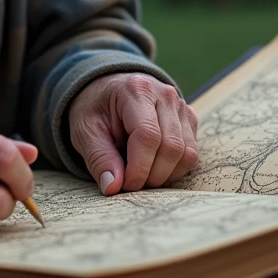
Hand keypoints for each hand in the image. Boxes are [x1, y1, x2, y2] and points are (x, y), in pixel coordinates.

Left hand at [68, 73, 197, 195]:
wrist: (109, 91)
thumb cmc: (96, 110)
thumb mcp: (85, 131)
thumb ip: (99, 158)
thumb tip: (113, 187)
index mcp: (136, 91)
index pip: (148, 135)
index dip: (139, 168)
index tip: (125, 186)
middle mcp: (165, 95)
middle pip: (171, 146)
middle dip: (152, 176)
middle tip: (131, 184)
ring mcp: (180, 106)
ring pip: (186, 153)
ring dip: (165, 175)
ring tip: (141, 176)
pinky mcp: (189, 119)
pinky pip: (191, 153)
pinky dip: (174, 169)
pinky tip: (153, 167)